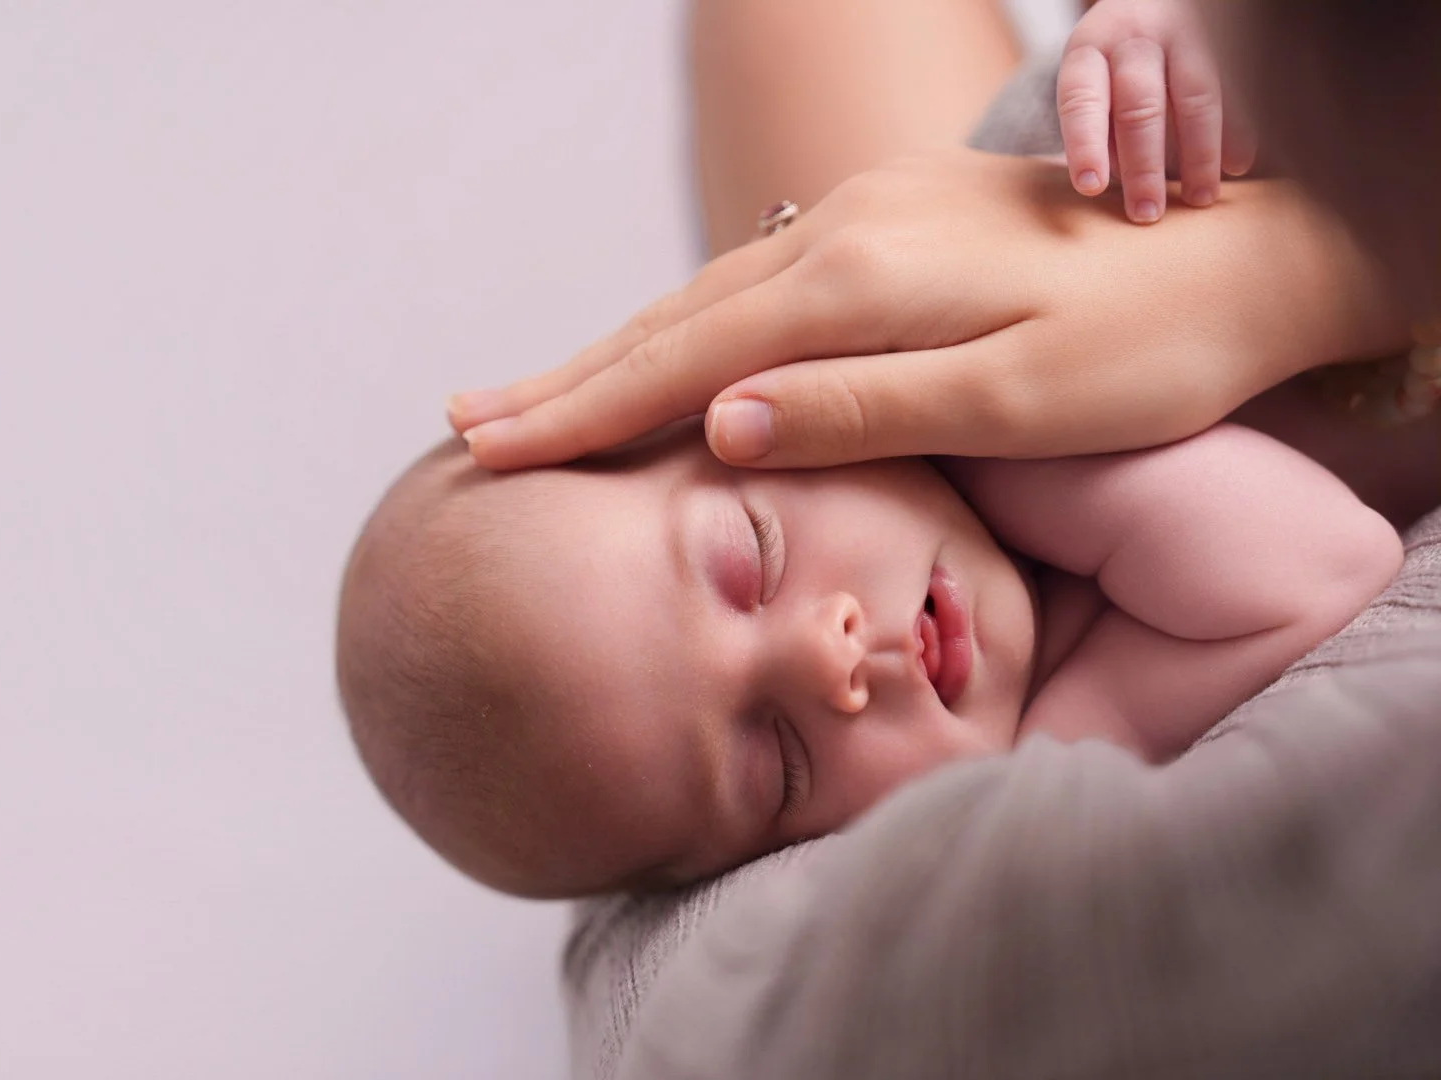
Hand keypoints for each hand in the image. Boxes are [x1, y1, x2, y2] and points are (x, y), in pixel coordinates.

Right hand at [449, 151, 1399, 471]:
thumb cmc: (1148, 343)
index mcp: (860, 287)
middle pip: (669, 322)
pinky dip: (681, 333)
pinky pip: (751, 288)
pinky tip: (657, 357)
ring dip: (610, 353)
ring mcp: (862, 223)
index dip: (581, 412)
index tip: (490, 451)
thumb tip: (719, 423)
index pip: (683, 361)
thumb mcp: (1018, 393)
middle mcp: (842, 239)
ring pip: (703, 299)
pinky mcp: (888, 228)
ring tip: (531, 397)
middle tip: (467, 424)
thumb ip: (861, 407)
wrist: (1243, 246)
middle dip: (565, 379)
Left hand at [1058, 0, 1255, 223]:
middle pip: (1140, 104)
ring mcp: (1186, 33)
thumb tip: (1113, 185)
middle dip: (1144, 165)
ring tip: (1200, 199)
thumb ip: (1100, 127)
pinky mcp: (1226, 38)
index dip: (1085, 144)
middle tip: (1148, 214)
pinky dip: (1239, 129)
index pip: (1082, 99)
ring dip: (1198, 154)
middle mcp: (1136, 37)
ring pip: (1196, 96)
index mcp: (1089, 50)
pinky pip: (1235, 87)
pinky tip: (1239, 166)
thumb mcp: (1094, 79)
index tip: (1091, 188)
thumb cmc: (1117, 61)